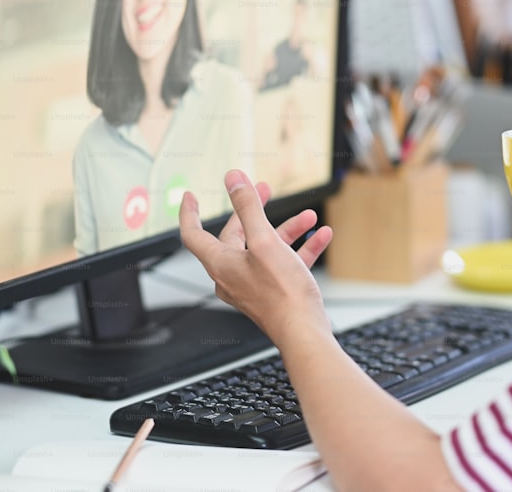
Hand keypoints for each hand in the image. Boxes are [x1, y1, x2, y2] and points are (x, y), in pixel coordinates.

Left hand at [179, 170, 333, 344]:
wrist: (304, 332)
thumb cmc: (282, 293)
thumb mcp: (265, 241)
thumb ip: (248, 207)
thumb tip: (234, 180)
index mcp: (221, 263)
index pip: (193, 234)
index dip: (190, 212)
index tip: (190, 197)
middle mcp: (232, 275)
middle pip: (236, 236)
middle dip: (254, 211)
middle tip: (265, 191)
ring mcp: (252, 286)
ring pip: (266, 248)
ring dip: (288, 230)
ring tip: (309, 218)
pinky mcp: (273, 293)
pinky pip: (283, 264)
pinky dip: (300, 249)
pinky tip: (321, 237)